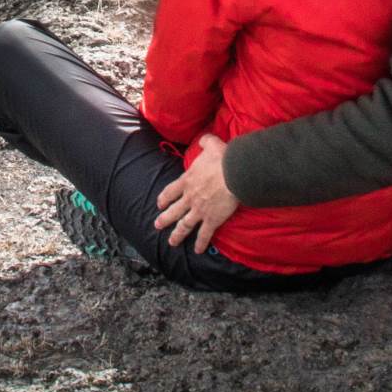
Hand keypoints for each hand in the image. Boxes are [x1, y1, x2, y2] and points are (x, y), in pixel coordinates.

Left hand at [154, 134, 238, 251]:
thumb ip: (205, 142)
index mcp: (187, 181)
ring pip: (185, 225)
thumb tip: (205, 140)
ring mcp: (199, 210)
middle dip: (165, 219)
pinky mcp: (212, 219)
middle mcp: (190, 197)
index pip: (170, 191)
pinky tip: (197, 251)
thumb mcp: (211, 144)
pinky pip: (204, 234)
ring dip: (177, 235)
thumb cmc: (223, 158)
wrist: (234, 174)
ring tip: (171, 242)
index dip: (164, 198)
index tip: (159, 204)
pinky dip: (200, 243)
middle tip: (157, 225)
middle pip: (173, 211)